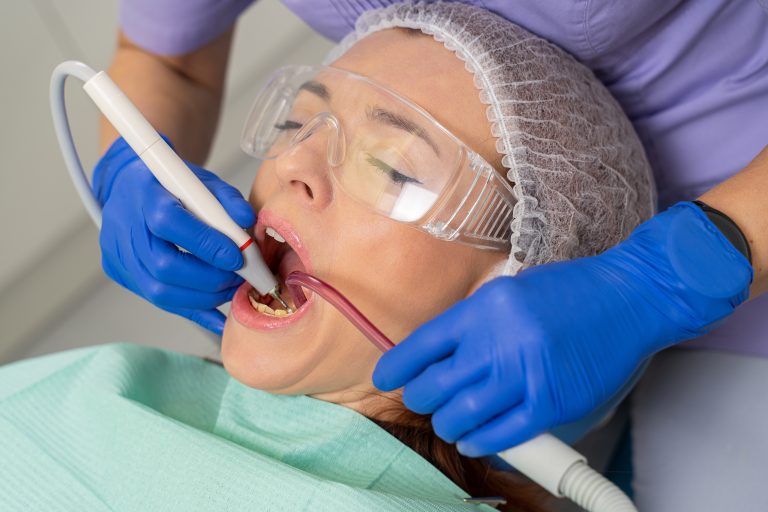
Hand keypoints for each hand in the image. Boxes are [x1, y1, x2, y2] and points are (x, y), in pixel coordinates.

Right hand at [93, 137, 254, 334]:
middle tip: (240, 278)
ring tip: (231, 289)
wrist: (129, 187)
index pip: (170, 223)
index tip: (238, 257)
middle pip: (163, 266)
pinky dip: (193, 310)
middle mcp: (126, 227)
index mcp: (145, 195)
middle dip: (210, 278)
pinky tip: (218, 315)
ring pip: (159, 292)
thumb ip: (226, 199)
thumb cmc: (169, 184)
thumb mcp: (200, 180)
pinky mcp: (121, 273)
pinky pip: (159, 301)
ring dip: (204, 297)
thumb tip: (247, 221)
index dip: (207, 245)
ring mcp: (119, 254)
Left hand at [373, 202, 752, 455]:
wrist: (630, 298)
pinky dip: (479, 440)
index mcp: (482, 308)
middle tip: (426, 398)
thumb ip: (474, 323)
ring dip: (448, 422)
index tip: (386, 378)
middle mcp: (498, 342)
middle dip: (421, 397)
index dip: (396, 368)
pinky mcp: (552, 403)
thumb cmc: (571, 292)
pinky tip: (473, 437)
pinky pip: (501, 435)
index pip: (420, 346)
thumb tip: (438, 354)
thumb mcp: (510, 291)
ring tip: (450, 419)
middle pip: (433, 386)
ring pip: (460, 415)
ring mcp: (525, 375)